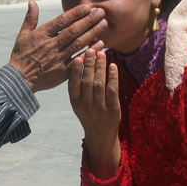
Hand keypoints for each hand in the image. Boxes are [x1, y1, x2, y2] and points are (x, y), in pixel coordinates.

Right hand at [9, 1, 106, 92]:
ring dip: (92, 33)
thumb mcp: (23, 35)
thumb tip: (32, 2)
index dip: (76, 13)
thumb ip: (30, 18)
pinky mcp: (63, 71)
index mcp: (42, 35)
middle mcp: (52, 45)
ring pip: (79, 44)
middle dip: (89, 20)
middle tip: (101, 12)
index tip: (88, 7)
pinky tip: (99, 45)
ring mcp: (58, 59)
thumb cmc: (21, 55)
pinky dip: (90, 52)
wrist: (19, 79)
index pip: (62, 21)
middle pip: (74, 31)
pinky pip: (79, 60)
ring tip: (104, 24)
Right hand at [68, 48, 120, 178]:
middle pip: (87, 82)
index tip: (77, 58)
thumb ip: (79, 87)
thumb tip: (81, 63)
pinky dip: (113, 77)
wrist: (100, 135)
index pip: (73, 85)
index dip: (75, 71)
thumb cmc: (89, 114)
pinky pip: (112, 91)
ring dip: (100, 67)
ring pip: (99, 84)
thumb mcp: (78, 103)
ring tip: (102, 53)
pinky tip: (113, 66)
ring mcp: (99, 108)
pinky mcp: (112, 110)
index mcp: (75, 103)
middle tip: (91, 50)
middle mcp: (86, 105)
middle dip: (89, 65)